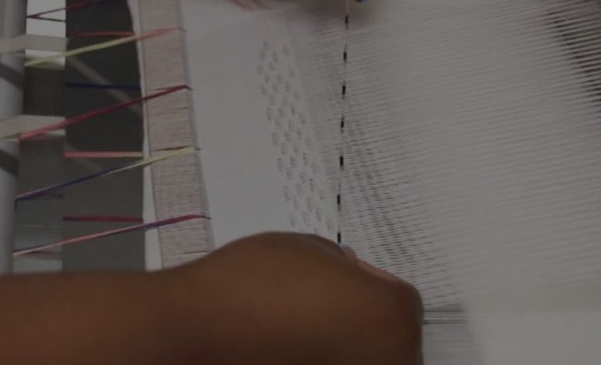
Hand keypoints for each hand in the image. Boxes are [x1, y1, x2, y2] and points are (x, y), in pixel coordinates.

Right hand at [177, 232, 421, 364]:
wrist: (198, 330)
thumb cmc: (250, 286)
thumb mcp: (309, 248)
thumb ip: (342, 265)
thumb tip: (348, 276)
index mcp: (391, 315)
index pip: (403, 300)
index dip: (370, 284)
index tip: (345, 280)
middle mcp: (387, 360)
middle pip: (391, 338)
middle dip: (362, 322)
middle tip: (324, 310)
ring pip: (365, 361)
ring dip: (345, 349)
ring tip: (305, 335)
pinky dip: (323, 362)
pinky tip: (293, 353)